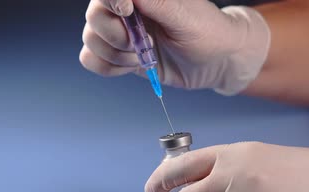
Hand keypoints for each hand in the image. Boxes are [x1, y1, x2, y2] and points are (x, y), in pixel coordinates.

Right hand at [80, 0, 270, 94]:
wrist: (217, 62)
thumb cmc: (208, 31)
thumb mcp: (184, 15)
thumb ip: (155, 2)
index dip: (111, 2)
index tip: (128, 11)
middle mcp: (125, 10)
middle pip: (94, 17)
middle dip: (116, 36)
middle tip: (145, 42)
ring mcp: (119, 33)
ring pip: (91, 40)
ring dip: (115, 54)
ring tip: (142, 56)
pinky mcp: (118, 56)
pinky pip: (91, 60)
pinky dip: (108, 67)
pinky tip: (131, 66)